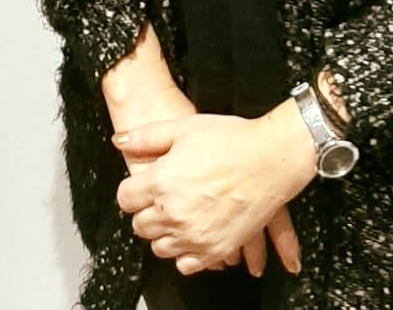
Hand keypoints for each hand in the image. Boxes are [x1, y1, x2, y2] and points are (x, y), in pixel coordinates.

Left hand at [115, 106, 315, 276]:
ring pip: (160, 247)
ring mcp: (194, 236)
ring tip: (179, 214)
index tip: (142, 187)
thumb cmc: (232, 141)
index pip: (125, 199)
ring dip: (164, 233)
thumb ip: (146, 137)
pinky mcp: (214, 250)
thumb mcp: (185, 127)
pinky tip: (194, 233)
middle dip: (146, 211)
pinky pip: (185, 265)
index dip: (132, 190)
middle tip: (162, 198)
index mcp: (161, 182)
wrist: (271, 159)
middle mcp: (173, 213)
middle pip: (140, 226)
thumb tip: (121, 141)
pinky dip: (186, 253)